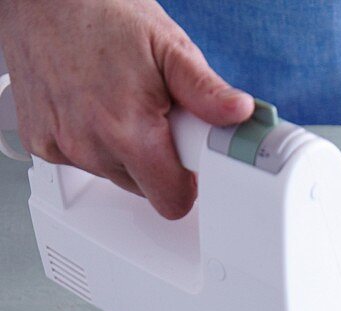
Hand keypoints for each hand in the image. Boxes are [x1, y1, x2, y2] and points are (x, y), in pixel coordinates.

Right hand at [0, 0, 253, 217]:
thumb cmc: (101, 12)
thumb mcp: (167, 46)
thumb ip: (205, 91)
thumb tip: (238, 115)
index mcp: (129, 131)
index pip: (173, 201)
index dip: (187, 180)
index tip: (188, 154)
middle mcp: (91, 146)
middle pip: (144, 189)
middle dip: (156, 160)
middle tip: (152, 113)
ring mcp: (62, 148)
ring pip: (113, 175)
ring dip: (123, 149)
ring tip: (119, 101)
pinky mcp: (41, 145)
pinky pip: (80, 162)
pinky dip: (90, 140)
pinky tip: (89, 105)